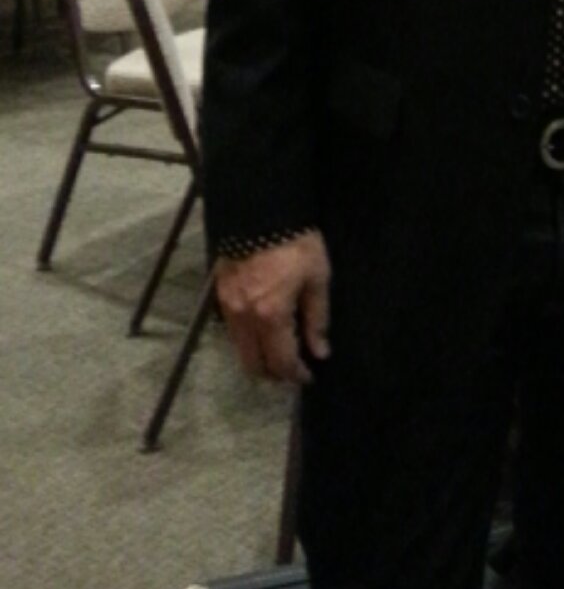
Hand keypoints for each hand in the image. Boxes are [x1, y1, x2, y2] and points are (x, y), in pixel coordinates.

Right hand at [215, 231, 331, 385]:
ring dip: (258, 358)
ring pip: (239, 350)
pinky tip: (262, 331)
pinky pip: (232, 331)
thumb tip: (320, 351)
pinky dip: (247, 340)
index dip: (296, 374)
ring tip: (279, 352)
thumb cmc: (296, 243)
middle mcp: (244, 319)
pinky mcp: (219, 295)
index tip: (308, 377)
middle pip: (253, 365)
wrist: (259, 212)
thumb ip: (317, 318)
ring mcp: (228, 308)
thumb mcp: (317, 278)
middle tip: (292, 370)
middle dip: (273, 374)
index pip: (281, 361)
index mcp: (271, 316)